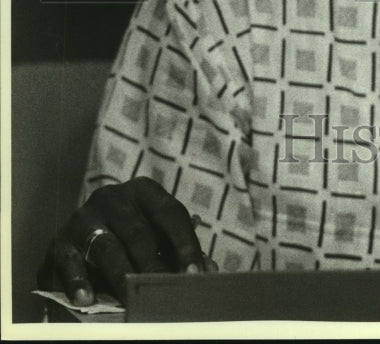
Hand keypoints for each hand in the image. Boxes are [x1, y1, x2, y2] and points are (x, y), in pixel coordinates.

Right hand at [37, 177, 216, 306]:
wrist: (79, 241)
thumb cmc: (129, 240)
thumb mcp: (154, 238)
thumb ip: (177, 251)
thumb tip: (208, 269)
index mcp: (143, 191)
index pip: (170, 214)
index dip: (185, 244)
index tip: (195, 273)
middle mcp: (113, 197)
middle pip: (139, 233)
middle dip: (155, 266)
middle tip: (166, 292)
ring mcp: (84, 218)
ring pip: (107, 247)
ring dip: (122, 275)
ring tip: (133, 299)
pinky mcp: (60, 242)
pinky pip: (70, 262)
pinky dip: (78, 281)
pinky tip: (87, 299)